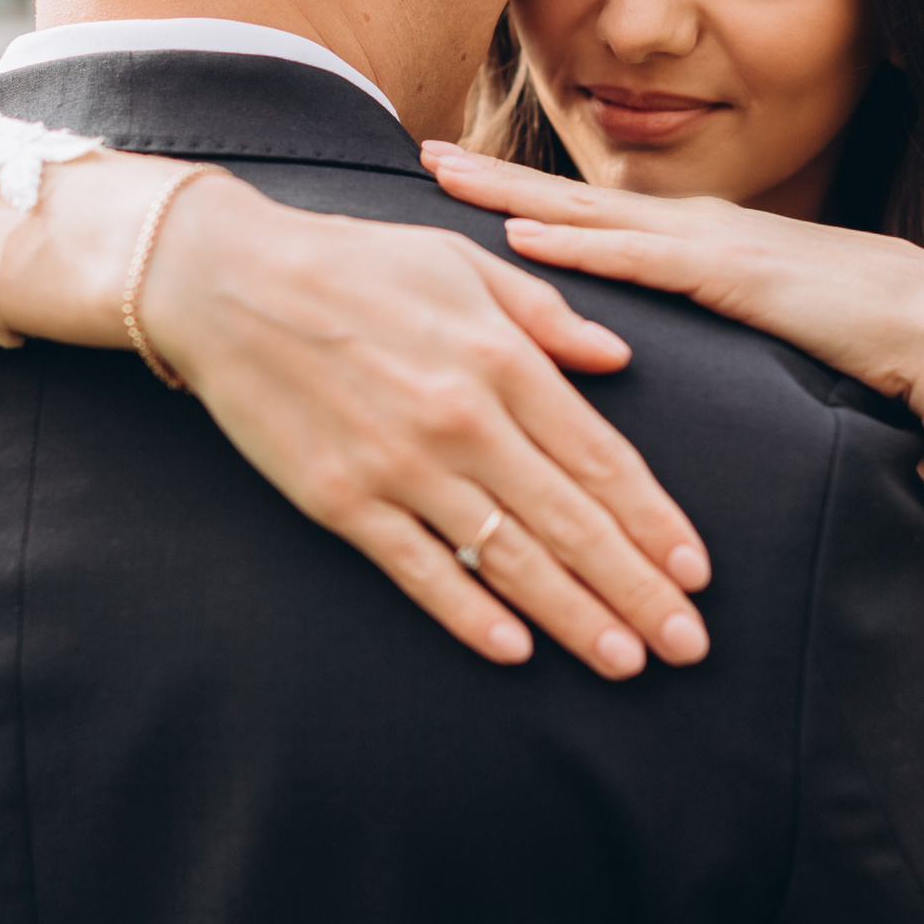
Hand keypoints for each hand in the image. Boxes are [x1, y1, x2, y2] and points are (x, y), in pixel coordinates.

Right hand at [135, 174, 713, 680]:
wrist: (227, 282)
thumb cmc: (354, 263)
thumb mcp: (462, 262)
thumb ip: (546, 313)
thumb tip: (618, 356)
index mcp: (502, 358)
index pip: (601, 459)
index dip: (655, 522)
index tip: (696, 571)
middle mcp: (463, 420)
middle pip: (571, 522)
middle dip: (638, 589)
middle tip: (687, 644)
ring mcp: (401, 466)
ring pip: (508, 558)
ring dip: (574, 617)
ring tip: (626, 660)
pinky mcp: (341, 500)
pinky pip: (418, 571)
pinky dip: (470, 614)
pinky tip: (515, 650)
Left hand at [418, 143, 923, 444]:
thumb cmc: (857, 336)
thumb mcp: (760, 326)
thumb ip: (709, 326)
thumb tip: (658, 354)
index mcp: (700, 242)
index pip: (592, 214)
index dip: (521, 193)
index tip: (456, 177)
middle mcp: (696, 229)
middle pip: (572, 198)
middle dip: (493, 176)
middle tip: (418, 154)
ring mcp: (714, 246)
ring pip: (589, 214)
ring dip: (511, 195)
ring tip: (442, 176)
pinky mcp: (734, 276)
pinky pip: (637, 259)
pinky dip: (575, 246)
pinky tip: (518, 240)